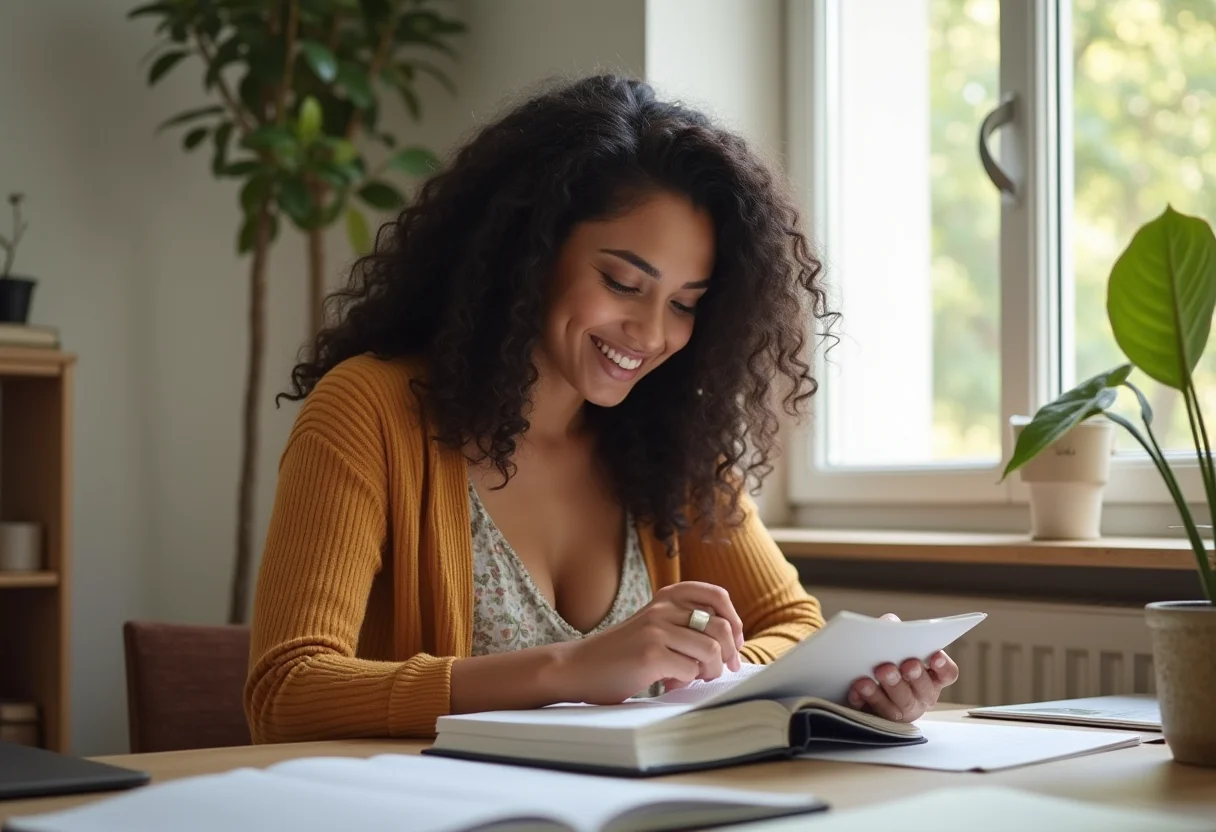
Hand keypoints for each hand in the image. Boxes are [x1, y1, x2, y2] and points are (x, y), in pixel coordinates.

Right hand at [555, 581, 745, 704]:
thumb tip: (731, 643)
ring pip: (711, 650)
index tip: (733, 643)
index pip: (717, 596)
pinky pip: (691, 670)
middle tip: (719, 669)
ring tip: (693, 677)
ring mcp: (656, 630)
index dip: (734, 621)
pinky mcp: (651, 654)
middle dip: (728, 653)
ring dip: (710, 670)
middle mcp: (663, 607)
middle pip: (721, 626)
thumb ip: (684, 625)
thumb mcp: (653, 626)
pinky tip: (668, 682)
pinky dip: (687, 681)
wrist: (578, 667)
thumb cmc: (621, 653)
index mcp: (666, 596)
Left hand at [846, 613, 959, 722]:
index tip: (935, 656)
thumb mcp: (888, 641)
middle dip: (915, 677)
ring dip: (886, 690)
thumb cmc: (881, 658)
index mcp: (930, 677)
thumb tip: (890, 622)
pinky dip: (864, 699)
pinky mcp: (878, 719)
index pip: (947, 674)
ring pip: (900, 705)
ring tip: (873, 676)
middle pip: (923, 691)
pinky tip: (856, 689)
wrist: (853, 679)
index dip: (943, 666)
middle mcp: (920, 697)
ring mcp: (901, 711)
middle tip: (905, 665)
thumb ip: (893, 629)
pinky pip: (874, 713)